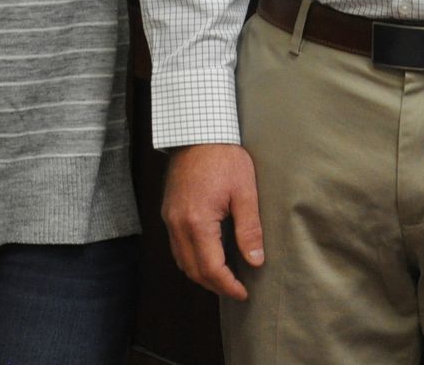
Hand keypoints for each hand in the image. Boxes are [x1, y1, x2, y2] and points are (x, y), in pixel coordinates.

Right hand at [162, 143, 264, 299]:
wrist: (198, 131)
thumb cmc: (224, 157)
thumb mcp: (245, 191)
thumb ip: (249, 229)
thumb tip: (255, 260)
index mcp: (197, 222)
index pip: (210, 268)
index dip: (227, 285)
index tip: (243, 292)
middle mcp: (177, 224)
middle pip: (193, 270)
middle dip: (215, 285)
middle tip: (237, 289)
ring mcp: (169, 219)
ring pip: (181, 261)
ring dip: (201, 274)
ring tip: (225, 277)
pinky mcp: (168, 212)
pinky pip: (176, 247)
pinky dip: (191, 259)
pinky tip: (208, 256)